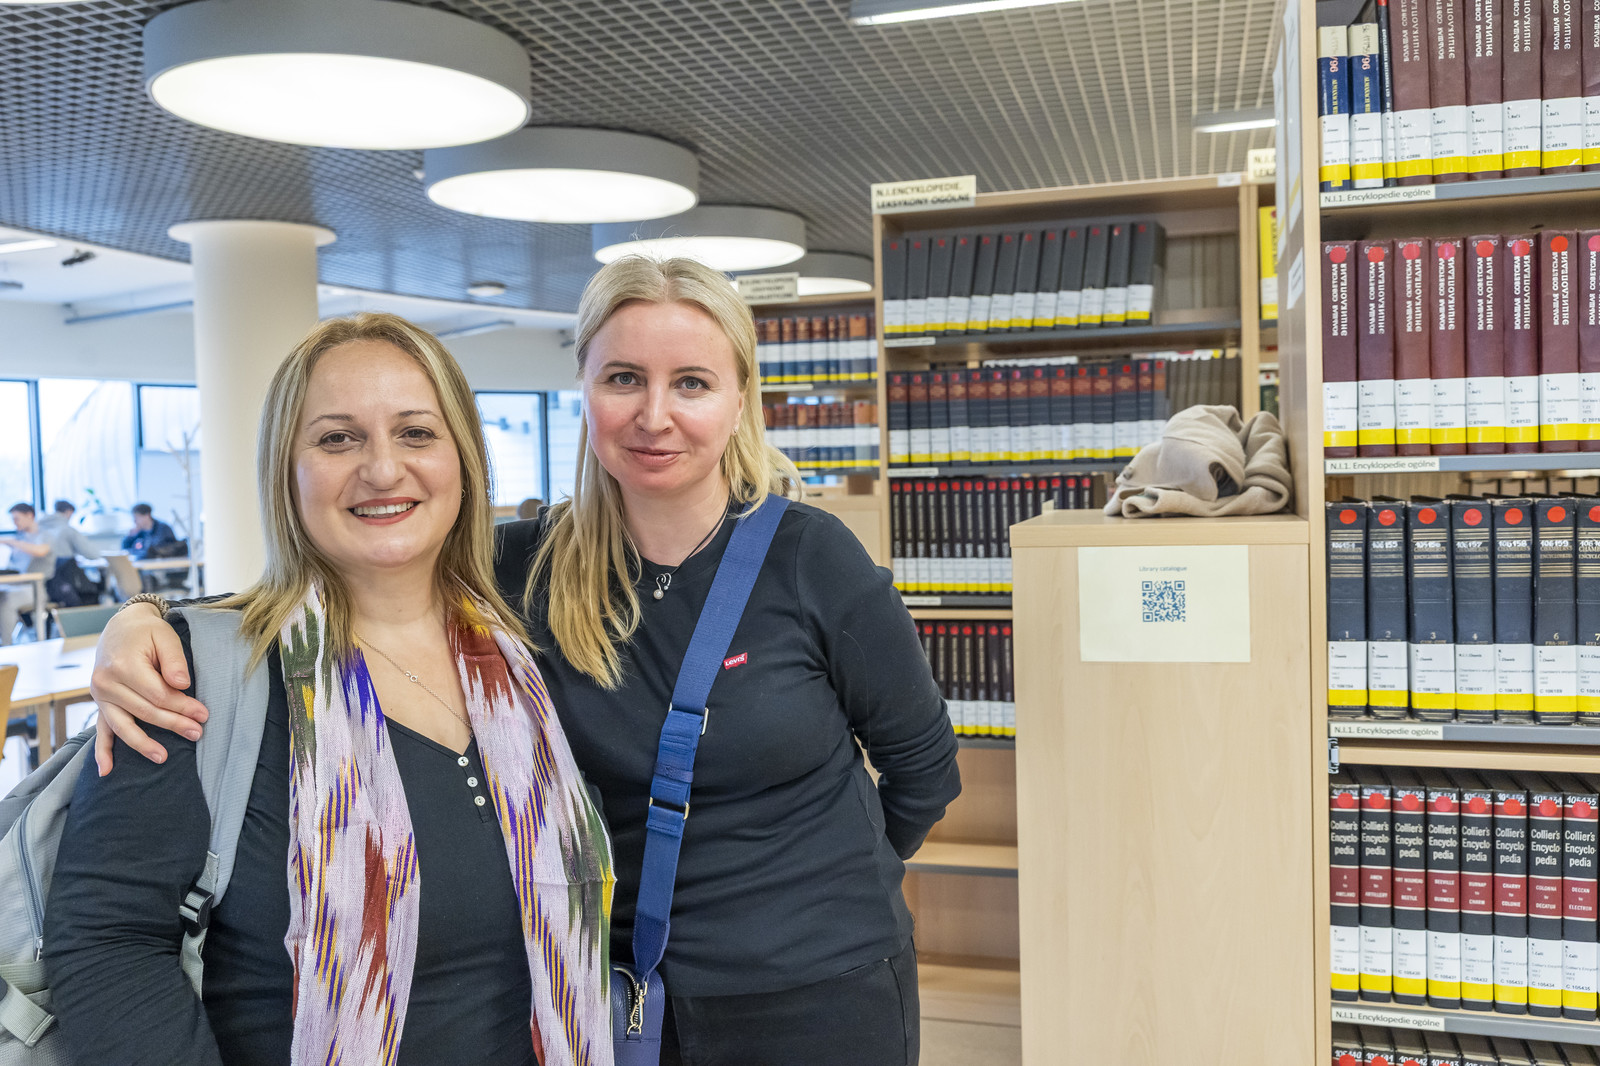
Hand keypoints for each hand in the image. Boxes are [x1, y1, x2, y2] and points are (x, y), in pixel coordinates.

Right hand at [90, 604, 208, 775]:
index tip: (203, 714)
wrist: (120, 626)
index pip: (158, 695)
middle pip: (144, 712)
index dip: (182, 706)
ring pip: (123, 726)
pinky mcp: (100, 703)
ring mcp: (99, 696)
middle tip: (197, 733)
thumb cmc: (147, 632)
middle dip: (173, 724)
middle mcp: (106, 683)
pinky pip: (100, 730)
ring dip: (144, 744)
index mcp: (123, 666)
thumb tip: (183, 684)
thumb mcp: (165, 636)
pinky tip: (106, 771)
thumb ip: (175, 660)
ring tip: (164, 758)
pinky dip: (102, 751)